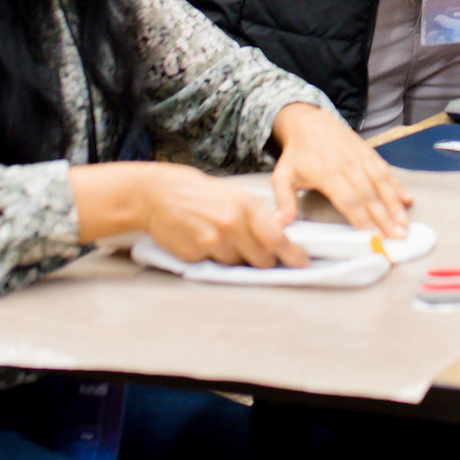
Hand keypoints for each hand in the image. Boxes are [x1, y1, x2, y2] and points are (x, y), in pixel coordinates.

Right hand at [73, 161, 307, 267]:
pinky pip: (215, 265)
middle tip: (262, 256)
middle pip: (262, 258)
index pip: (278, 238)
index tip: (302, 263)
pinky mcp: (196, 254)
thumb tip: (278, 237)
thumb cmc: (199, 193)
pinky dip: (215, 259)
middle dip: (266, 261)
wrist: (158, 194)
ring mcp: (213, 241)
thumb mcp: (233, 195)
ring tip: (223, 240)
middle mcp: (233, 224)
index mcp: (246, 206)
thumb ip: (255, 216)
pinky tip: (205, 241)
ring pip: (238, 264)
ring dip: (238, 259)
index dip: (293, 255)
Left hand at [272, 101, 411, 237]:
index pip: (349, 201)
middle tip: (398, 237)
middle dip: (385, 218)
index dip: (363, 220)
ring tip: (404, 223)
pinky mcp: (369, 153)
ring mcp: (361, 158)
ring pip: (382, 183)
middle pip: (370, 196)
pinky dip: (397, 185)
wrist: (309, 121)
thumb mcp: (283, 176)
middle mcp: (348, 165)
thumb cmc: (297, 153)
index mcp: (327, 174)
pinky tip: (406, 199)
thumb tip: (281, 224)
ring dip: (395, 204)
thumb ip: (284, 201)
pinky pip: (386, 170)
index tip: (373, 237)